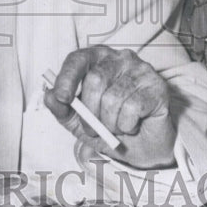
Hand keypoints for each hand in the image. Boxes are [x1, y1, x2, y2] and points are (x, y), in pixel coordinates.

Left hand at [44, 46, 177, 168]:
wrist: (142, 147)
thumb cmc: (109, 127)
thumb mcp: (78, 121)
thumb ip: (62, 109)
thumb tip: (49, 95)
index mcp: (98, 60)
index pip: (78, 58)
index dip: (67, 77)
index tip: (62, 97)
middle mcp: (120, 59)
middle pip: (95, 80)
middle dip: (90, 113)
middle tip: (93, 128)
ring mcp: (140, 70)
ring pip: (113, 99)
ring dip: (110, 124)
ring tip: (116, 127)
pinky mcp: (156, 87)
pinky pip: (133, 109)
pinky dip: (127, 126)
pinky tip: (133, 125)